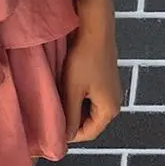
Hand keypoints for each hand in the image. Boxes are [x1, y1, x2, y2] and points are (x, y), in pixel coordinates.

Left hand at [60, 0, 121, 142]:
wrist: (95, 29)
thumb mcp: (73, 90)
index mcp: (110, 110)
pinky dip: (77, 95)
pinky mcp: (105, 77)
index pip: (89, 133)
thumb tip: (66, 137)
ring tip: (53, 101)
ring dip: (72, 106)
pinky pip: (90, 94)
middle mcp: (114, 102)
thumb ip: (70, 115)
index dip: (70, 135)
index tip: (50, 131)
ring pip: (88, 107)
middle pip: (89, 121)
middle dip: (71, 120)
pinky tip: (63, 88)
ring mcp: (111, 89)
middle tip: (49, 114)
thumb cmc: (83, 60)